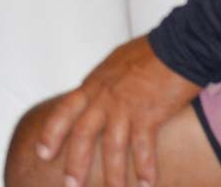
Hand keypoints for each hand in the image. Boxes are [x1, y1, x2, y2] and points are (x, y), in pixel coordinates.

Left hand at [35, 36, 199, 186]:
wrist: (178, 46)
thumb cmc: (149, 54)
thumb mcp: (114, 66)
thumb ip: (103, 86)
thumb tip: (97, 99)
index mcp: (92, 84)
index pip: (64, 111)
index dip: (51, 133)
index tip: (42, 152)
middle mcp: (103, 97)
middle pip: (83, 134)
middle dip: (76, 162)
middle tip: (70, 185)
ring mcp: (125, 106)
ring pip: (113, 147)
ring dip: (113, 175)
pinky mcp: (149, 114)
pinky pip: (144, 147)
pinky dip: (146, 167)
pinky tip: (147, 184)